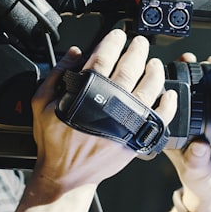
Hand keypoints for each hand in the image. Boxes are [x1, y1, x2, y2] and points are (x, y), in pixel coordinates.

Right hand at [30, 29, 177, 196]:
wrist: (66, 176)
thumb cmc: (54, 142)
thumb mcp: (41, 103)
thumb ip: (56, 75)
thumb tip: (74, 53)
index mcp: (85, 93)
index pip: (103, 58)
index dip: (112, 42)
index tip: (118, 35)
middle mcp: (109, 105)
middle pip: (130, 68)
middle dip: (137, 51)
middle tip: (140, 42)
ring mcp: (125, 122)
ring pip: (148, 89)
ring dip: (154, 72)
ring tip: (154, 63)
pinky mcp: (136, 138)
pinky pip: (159, 117)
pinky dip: (167, 104)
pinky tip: (168, 94)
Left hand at [163, 52, 210, 211]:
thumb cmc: (201, 183)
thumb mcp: (198, 172)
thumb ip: (198, 161)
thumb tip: (199, 147)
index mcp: (171, 133)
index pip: (163, 103)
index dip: (164, 85)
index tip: (170, 73)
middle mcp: (181, 124)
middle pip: (179, 92)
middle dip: (184, 72)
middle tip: (189, 58)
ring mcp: (197, 121)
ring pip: (197, 92)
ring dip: (202, 74)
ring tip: (209, 61)